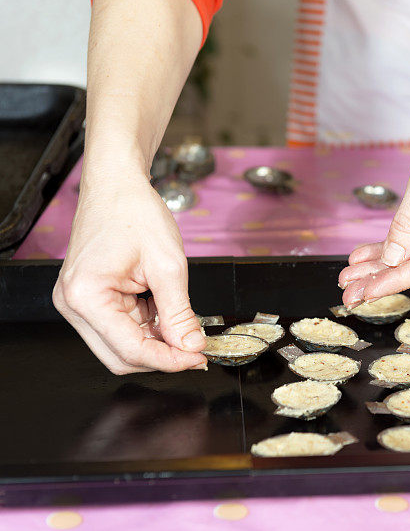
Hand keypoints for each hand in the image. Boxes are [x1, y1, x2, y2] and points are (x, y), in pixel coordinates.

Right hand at [53, 169, 206, 373]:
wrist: (117, 185)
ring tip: (183, 324)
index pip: (130, 349)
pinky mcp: (90, 299)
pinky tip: (166, 313)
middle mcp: (74, 304)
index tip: (198, 358)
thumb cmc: (135, 212)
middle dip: (162, 356)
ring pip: (122, 346)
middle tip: (196, 349)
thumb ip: (180, 312)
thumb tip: (192, 346)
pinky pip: (121, 328)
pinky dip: (147, 328)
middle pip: (121, 356)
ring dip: (155, 342)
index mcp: (86, 296)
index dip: (169, 360)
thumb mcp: (168, 265)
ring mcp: (79, 303)